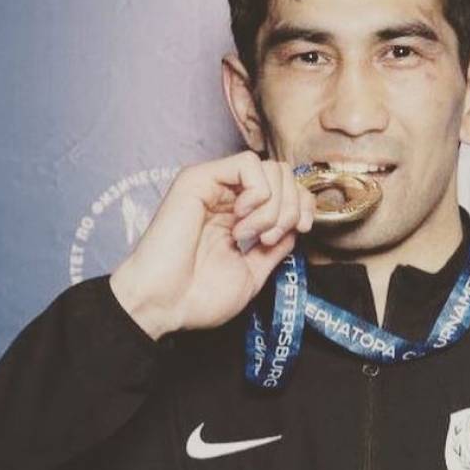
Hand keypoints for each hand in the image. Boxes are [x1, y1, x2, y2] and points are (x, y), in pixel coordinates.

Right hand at [108, 151, 315, 338]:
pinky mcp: (199, 178)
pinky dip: (258, 193)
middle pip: (283, 174)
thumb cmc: (198, 296)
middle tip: (269, 239)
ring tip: (250, 235)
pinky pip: (248, 163)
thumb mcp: (254, 272)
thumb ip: (277, 246)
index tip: (301, 230)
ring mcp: (213, 185)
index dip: (303, 204)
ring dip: (273, 206)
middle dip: (291, 207)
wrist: (165, 305)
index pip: (286, 188)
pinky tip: (241, 220)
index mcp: (238, 215)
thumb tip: (298, 223)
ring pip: (270, 168)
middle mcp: (226, 196)